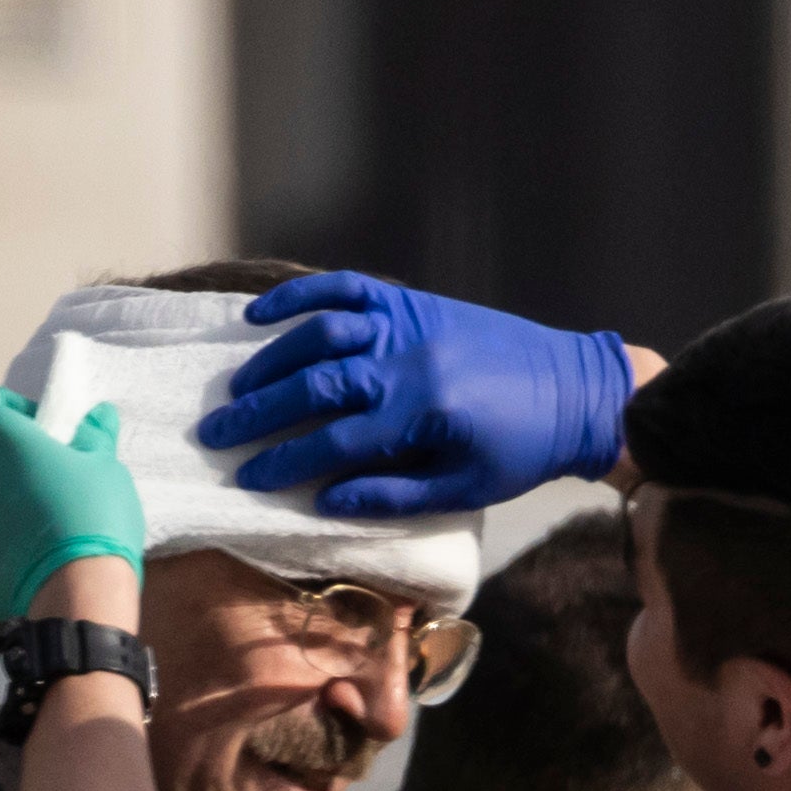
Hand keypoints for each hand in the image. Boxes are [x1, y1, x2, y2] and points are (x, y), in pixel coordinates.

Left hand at [0, 382, 145, 611]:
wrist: (77, 596)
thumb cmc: (91, 514)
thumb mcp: (104, 467)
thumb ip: (93, 436)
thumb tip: (98, 415)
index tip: (29, 422)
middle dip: (15, 457)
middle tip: (58, 474)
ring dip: (12, 501)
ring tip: (55, 523)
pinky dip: (10, 542)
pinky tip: (44, 558)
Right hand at [207, 275, 639, 518]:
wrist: (575, 390)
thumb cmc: (520, 452)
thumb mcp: (462, 488)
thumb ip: (391, 494)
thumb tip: (323, 503)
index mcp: (421, 412)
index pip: (333, 442)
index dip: (285, 463)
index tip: (247, 478)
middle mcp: (407, 360)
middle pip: (314, 385)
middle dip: (258, 413)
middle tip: (215, 434)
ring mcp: (407, 322)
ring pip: (321, 332)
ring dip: (271, 359)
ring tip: (237, 388)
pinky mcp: (412, 302)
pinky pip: (346, 287)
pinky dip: (301, 296)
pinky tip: (261, 314)